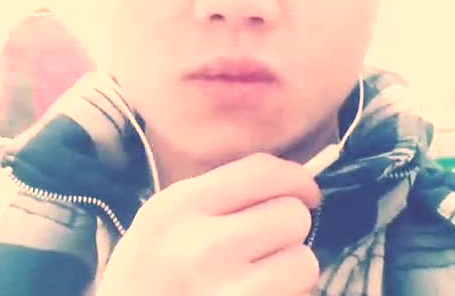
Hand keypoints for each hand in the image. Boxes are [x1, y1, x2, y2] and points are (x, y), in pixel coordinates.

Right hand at [96, 153, 320, 294]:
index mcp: (181, 206)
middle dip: (290, 225)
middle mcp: (204, 248)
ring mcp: (227, 295)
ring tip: (265, 272)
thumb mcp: (167, 215)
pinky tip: (261, 295)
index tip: (306, 191)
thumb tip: (288, 182)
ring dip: (293, 266)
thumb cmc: (148, 268)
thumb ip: (219, 193)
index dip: (296, 178)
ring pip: (304, 262)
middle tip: (271, 238)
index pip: (262, 172)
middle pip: (291, 215)